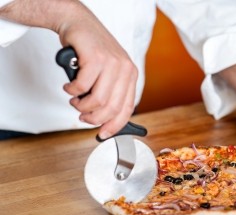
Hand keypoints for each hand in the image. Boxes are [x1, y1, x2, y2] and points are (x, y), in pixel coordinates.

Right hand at [57, 3, 136, 138]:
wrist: (79, 23)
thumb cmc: (92, 50)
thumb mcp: (108, 72)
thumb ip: (110, 92)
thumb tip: (106, 121)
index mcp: (131, 75)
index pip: (127, 109)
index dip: (114, 125)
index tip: (103, 134)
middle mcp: (125, 69)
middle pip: (112, 108)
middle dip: (94, 118)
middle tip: (83, 115)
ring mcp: (112, 63)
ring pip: (97, 100)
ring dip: (81, 105)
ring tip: (75, 99)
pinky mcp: (96, 58)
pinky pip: (82, 86)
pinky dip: (72, 90)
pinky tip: (69, 85)